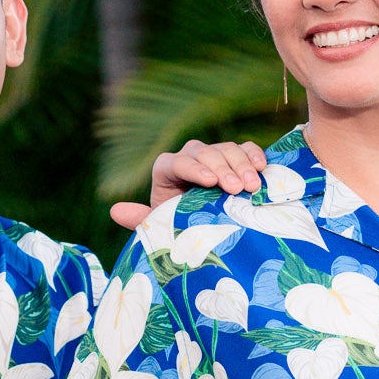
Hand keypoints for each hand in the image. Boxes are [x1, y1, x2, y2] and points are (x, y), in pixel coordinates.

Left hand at [109, 137, 268, 230]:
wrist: (209, 230)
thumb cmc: (182, 229)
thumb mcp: (163, 228)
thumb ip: (143, 221)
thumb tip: (115, 211)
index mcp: (167, 171)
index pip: (176, 162)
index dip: (194, 169)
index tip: (211, 183)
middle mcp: (190, 158)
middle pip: (205, 153)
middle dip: (223, 169)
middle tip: (237, 189)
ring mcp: (214, 156)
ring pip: (226, 149)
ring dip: (242, 165)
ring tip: (252, 187)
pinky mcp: (235, 158)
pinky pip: (245, 148)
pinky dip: (254, 156)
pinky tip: (262, 169)